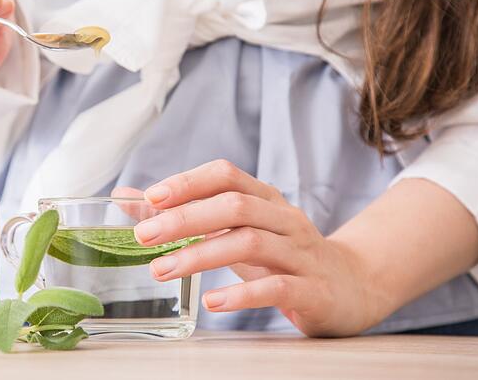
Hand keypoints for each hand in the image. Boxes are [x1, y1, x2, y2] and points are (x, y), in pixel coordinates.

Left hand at [127, 160, 387, 336]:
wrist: (351, 286)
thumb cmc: (281, 255)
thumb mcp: (235, 230)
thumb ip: (184, 214)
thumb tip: (126, 198)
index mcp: (266, 199)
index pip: (226, 175)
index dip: (188, 182)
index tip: (149, 198)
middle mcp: (285, 219)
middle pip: (235, 206)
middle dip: (185, 218)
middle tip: (144, 236)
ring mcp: (301, 253)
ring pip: (251, 243)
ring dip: (201, 255)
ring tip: (162, 270)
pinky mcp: (313, 290)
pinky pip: (277, 287)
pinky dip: (242, 293)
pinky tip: (212, 302)